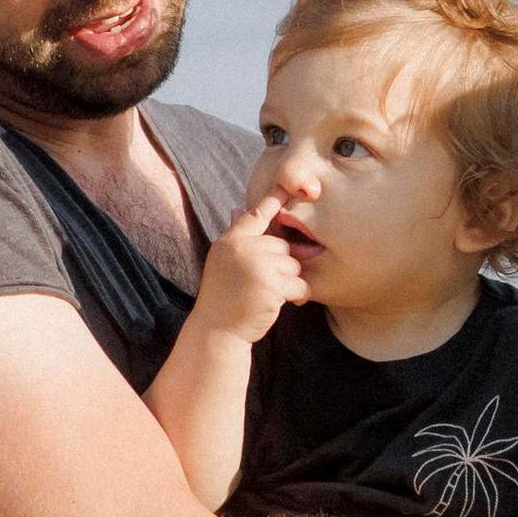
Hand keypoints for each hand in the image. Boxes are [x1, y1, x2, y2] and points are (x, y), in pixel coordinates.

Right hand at [195, 192, 311, 342]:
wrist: (217, 330)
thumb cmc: (223, 297)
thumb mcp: (224, 262)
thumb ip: (238, 238)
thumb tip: (240, 210)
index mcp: (231, 240)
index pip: (256, 215)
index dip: (274, 199)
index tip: (289, 186)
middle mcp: (244, 248)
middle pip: (282, 246)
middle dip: (281, 265)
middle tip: (266, 284)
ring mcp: (258, 265)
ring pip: (293, 264)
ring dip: (289, 281)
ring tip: (269, 295)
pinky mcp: (272, 285)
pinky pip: (300, 283)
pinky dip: (298, 295)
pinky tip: (284, 303)